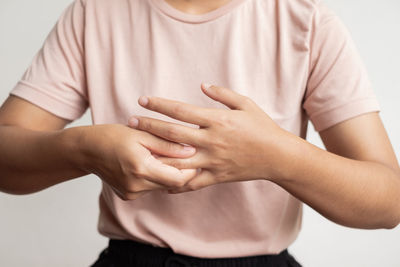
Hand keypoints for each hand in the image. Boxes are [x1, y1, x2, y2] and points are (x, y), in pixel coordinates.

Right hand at [80, 124, 197, 199]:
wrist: (86, 150)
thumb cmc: (113, 136)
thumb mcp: (142, 134)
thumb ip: (168, 144)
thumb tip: (192, 150)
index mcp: (141, 169)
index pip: (178, 179)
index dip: (190, 170)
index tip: (192, 156)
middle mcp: (137, 186)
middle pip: (171, 184)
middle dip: (179, 170)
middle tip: (179, 153)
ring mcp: (131, 193)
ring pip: (161, 186)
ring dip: (166, 172)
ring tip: (158, 154)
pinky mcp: (128, 195)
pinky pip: (150, 187)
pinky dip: (154, 176)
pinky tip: (147, 162)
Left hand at [128, 83, 287, 192]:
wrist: (278, 157)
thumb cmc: (262, 128)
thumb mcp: (245, 104)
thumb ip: (222, 94)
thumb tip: (202, 85)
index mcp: (217, 121)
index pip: (181, 111)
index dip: (159, 105)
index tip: (142, 100)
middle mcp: (211, 141)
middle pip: (172, 133)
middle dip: (149, 126)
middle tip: (130, 122)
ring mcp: (212, 161)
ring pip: (177, 160)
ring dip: (156, 154)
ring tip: (138, 150)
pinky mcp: (216, 176)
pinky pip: (192, 183)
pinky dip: (175, 184)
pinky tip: (161, 182)